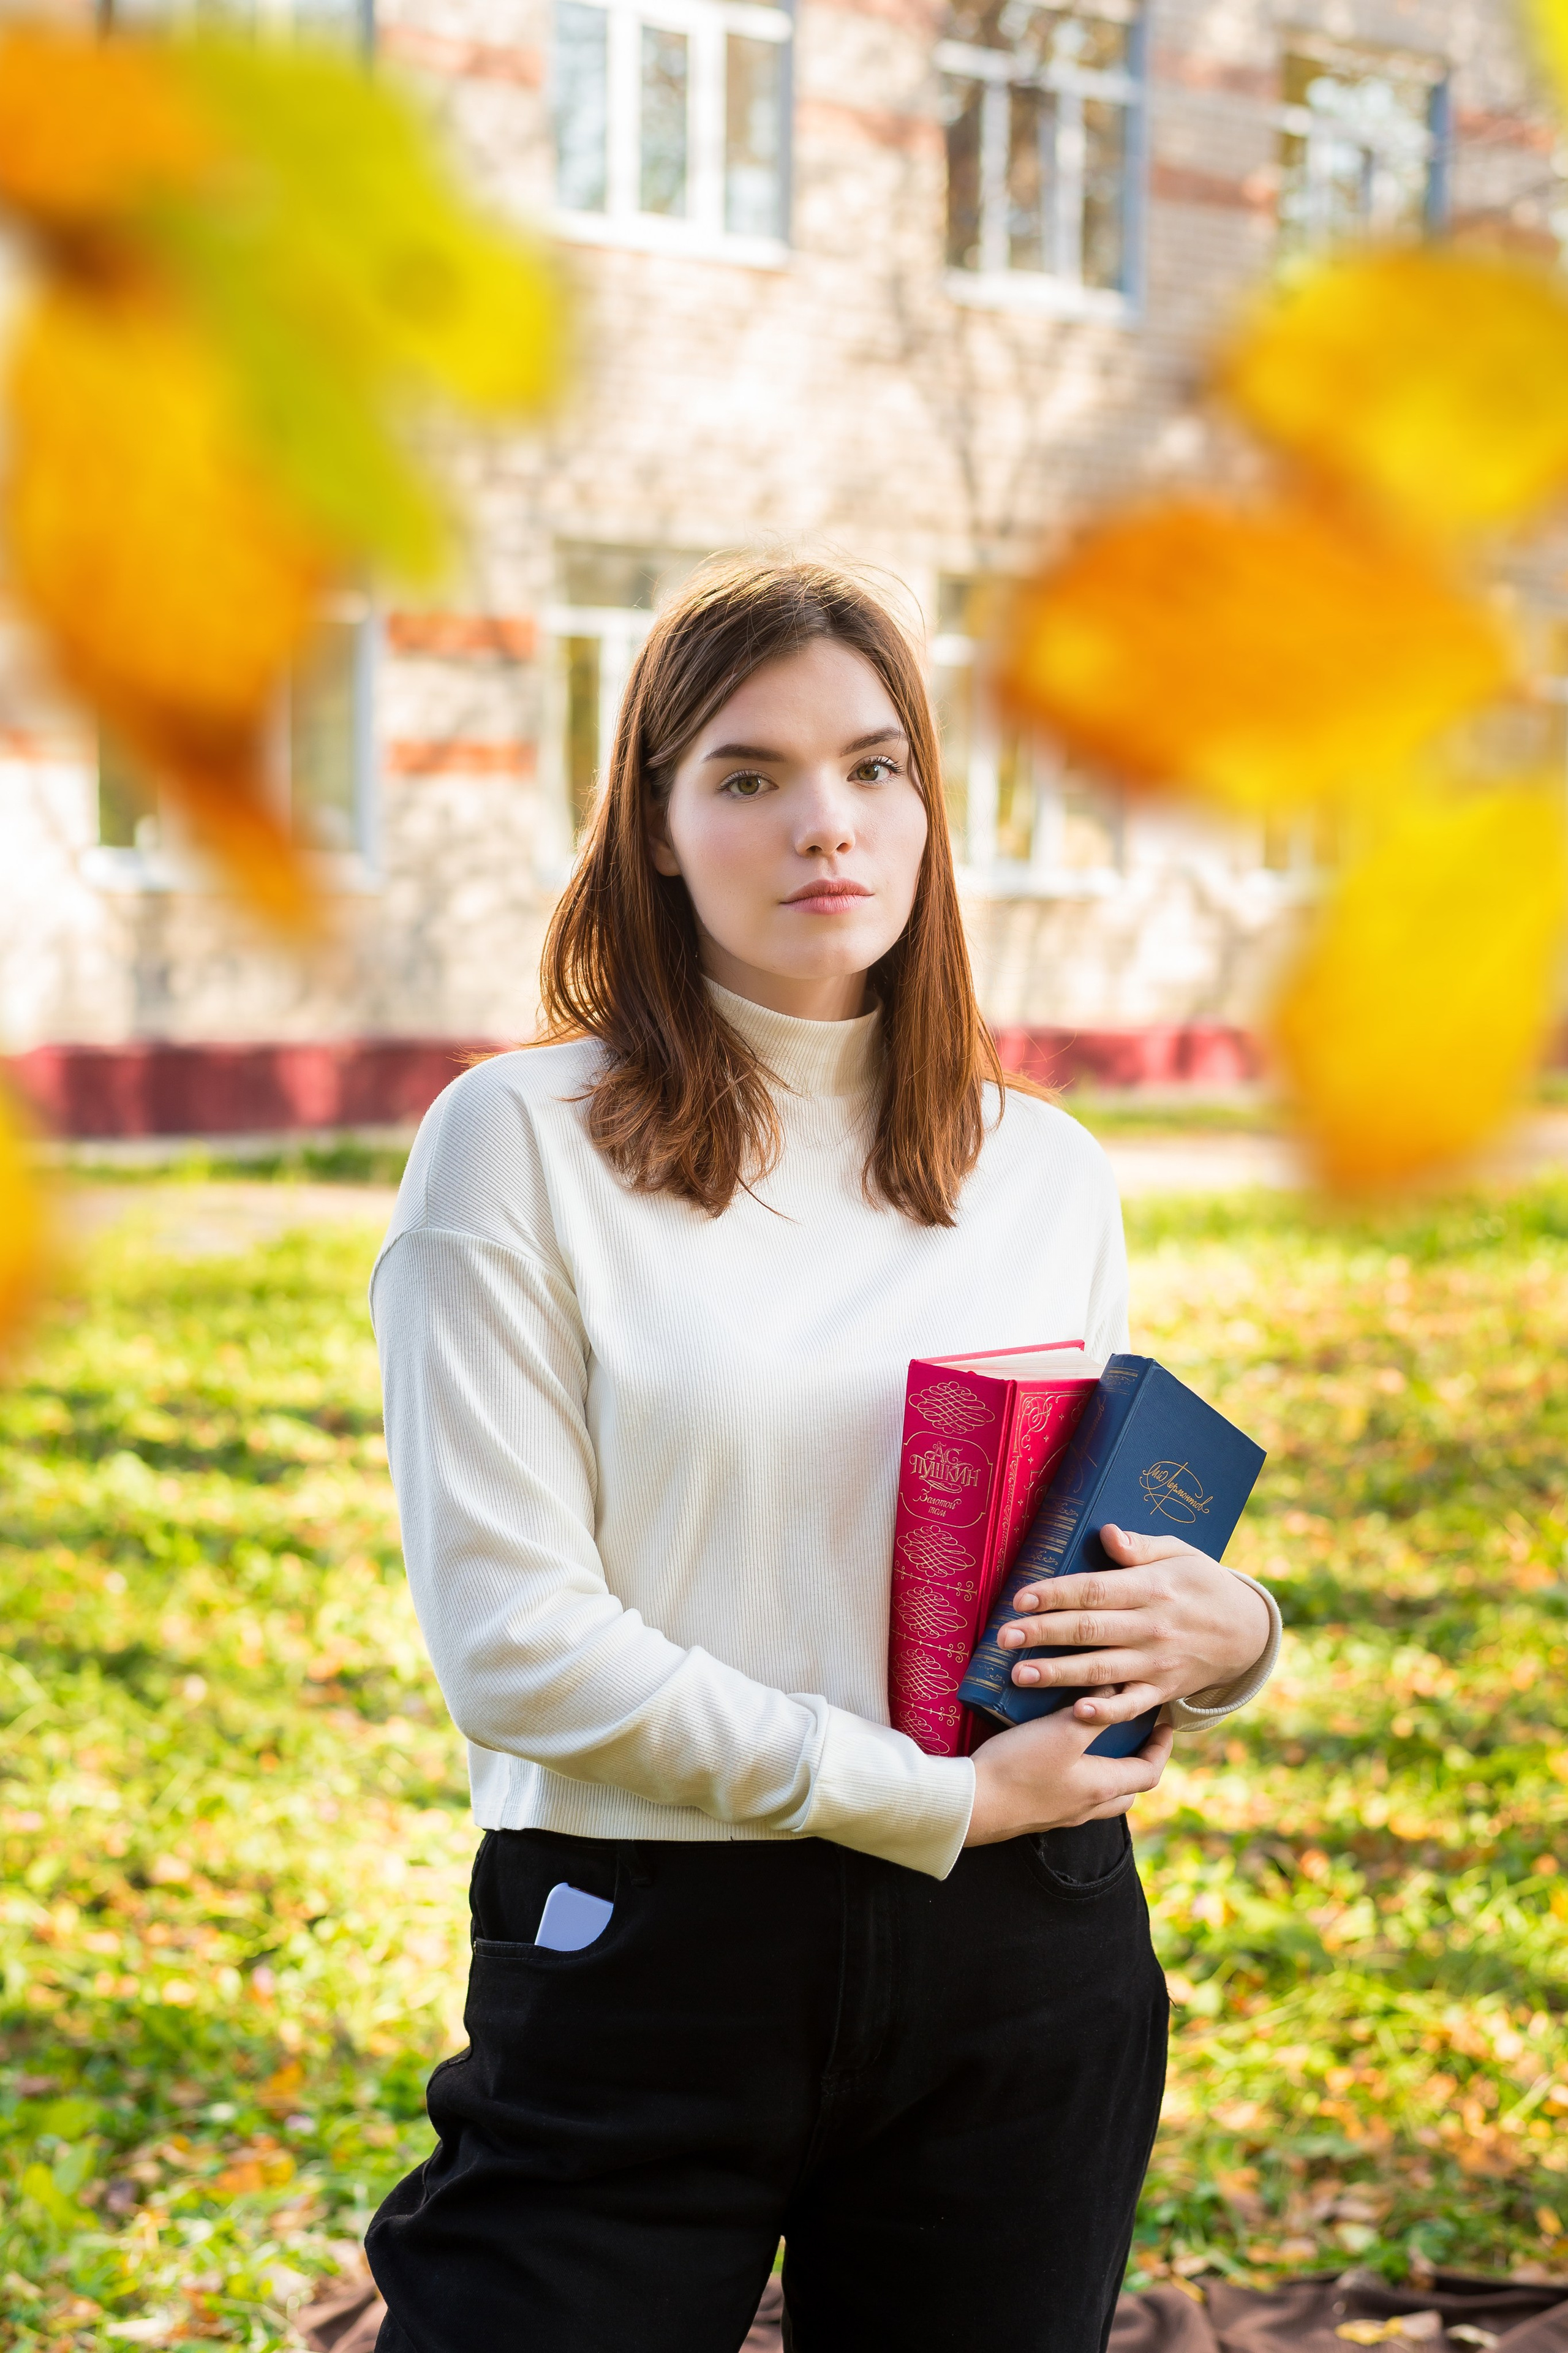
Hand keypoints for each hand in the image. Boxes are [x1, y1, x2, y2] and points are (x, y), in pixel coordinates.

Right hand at [964, 1704, 1172, 1845]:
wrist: (972, 1805)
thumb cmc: (1021, 1767)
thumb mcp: (1063, 1731)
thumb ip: (1094, 1710)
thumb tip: (1115, 1690)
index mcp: (1102, 1788)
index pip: (1149, 1772)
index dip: (1161, 1748)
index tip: (1165, 1726)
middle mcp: (1087, 1807)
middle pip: (1127, 1790)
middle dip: (1137, 1764)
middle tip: (1134, 1737)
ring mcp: (1061, 1814)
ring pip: (1099, 1797)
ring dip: (1106, 1772)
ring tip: (1096, 1743)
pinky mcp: (1036, 1812)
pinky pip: (1070, 1796)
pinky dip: (1077, 1777)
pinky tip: (1057, 1757)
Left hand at [994, 1526, 1271, 1731]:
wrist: (1247, 1632)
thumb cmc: (1203, 1584)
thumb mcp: (1180, 1553)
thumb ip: (1141, 1547)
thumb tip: (1107, 1534)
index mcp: (1152, 1588)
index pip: (1094, 1590)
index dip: (1056, 1595)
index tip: (1021, 1598)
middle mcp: (1152, 1627)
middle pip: (1089, 1630)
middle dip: (1043, 1634)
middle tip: (1004, 1637)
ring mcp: (1157, 1662)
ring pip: (1100, 1670)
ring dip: (1058, 1674)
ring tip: (1019, 1675)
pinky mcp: (1163, 1689)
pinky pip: (1130, 1704)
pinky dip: (1105, 1712)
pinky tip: (1075, 1712)